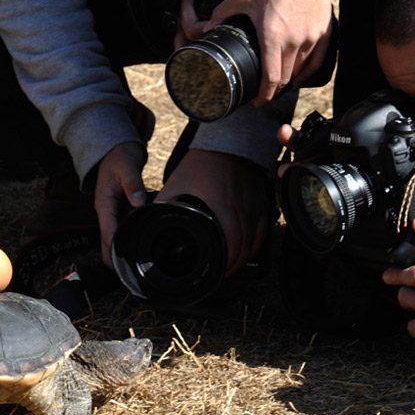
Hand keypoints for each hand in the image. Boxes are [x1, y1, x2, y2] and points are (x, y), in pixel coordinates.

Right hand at [95, 142, 146, 267]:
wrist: (114, 150)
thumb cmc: (119, 158)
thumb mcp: (126, 168)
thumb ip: (133, 184)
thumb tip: (139, 202)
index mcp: (104, 203)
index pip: (107, 232)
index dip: (112, 249)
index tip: (119, 264)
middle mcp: (105, 211)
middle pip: (106, 241)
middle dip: (113, 259)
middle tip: (126, 277)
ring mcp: (110, 213)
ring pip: (111, 238)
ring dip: (118, 253)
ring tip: (131, 270)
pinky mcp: (116, 212)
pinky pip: (118, 231)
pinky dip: (124, 242)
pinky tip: (135, 251)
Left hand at [156, 149, 270, 273]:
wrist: (227, 141)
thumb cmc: (202, 162)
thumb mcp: (177, 183)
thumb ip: (166, 203)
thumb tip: (151, 219)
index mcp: (221, 205)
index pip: (231, 243)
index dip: (226, 262)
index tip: (216, 271)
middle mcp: (242, 208)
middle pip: (245, 247)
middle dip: (234, 265)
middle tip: (222, 273)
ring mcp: (254, 205)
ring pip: (256, 241)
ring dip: (245, 257)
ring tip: (232, 265)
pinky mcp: (261, 202)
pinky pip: (263, 230)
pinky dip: (256, 244)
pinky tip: (247, 249)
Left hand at [208, 0, 343, 104]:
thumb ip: (223, 13)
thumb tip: (209, 26)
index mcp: (273, 37)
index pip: (271, 79)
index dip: (264, 95)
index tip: (258, 101)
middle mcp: (294, 42)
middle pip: (285, 78)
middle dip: (274, 90)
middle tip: (265, 93)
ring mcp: (311, 38)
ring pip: (301, 71)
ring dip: (290, 80)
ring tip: (280, 84)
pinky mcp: (324, 31)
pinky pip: (317, 60)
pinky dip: (307, 71)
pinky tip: (301, 75)